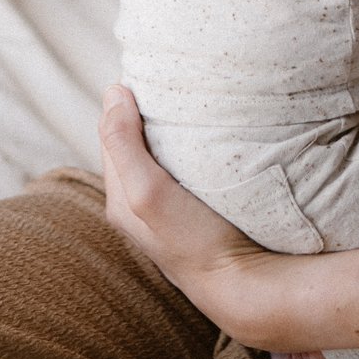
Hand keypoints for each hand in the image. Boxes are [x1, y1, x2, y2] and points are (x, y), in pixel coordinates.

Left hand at [100, 86, 273, 339]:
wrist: (245, 287)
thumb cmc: (195, 240)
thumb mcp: (148, 191)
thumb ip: (123, 144)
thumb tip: (113, 91)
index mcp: (118, 199)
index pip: (112, 132)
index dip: (126, 100)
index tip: (153, 71)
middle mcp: (139, 205)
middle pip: (135, 142)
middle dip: (146, 111)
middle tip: (174, 79)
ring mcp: (170, 210)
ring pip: (161, 155)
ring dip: (172, 129)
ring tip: (193, 101)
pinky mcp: (197, 213)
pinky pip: (186, 169)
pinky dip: (191, 148)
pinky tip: (212, 139)